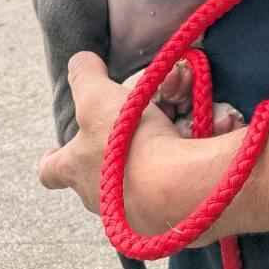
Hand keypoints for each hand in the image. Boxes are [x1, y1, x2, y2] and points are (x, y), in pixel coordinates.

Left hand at [38, 52, 184, 228]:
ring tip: (193, 106)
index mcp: (77, 170)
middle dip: (135, 126)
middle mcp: (103, 196)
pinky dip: (201, 140)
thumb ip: (85, 77)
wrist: (174, 188)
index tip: (55, 148)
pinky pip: (188, 163)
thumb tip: (78, 61)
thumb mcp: (97, 99)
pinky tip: (216, 124)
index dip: (53, 156)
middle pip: (113, 157)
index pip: (52, 169)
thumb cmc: (125, 145)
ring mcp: (138, 205)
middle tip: (160, 101)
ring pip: (156, 156)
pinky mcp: (173, 208)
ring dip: (178, 125)